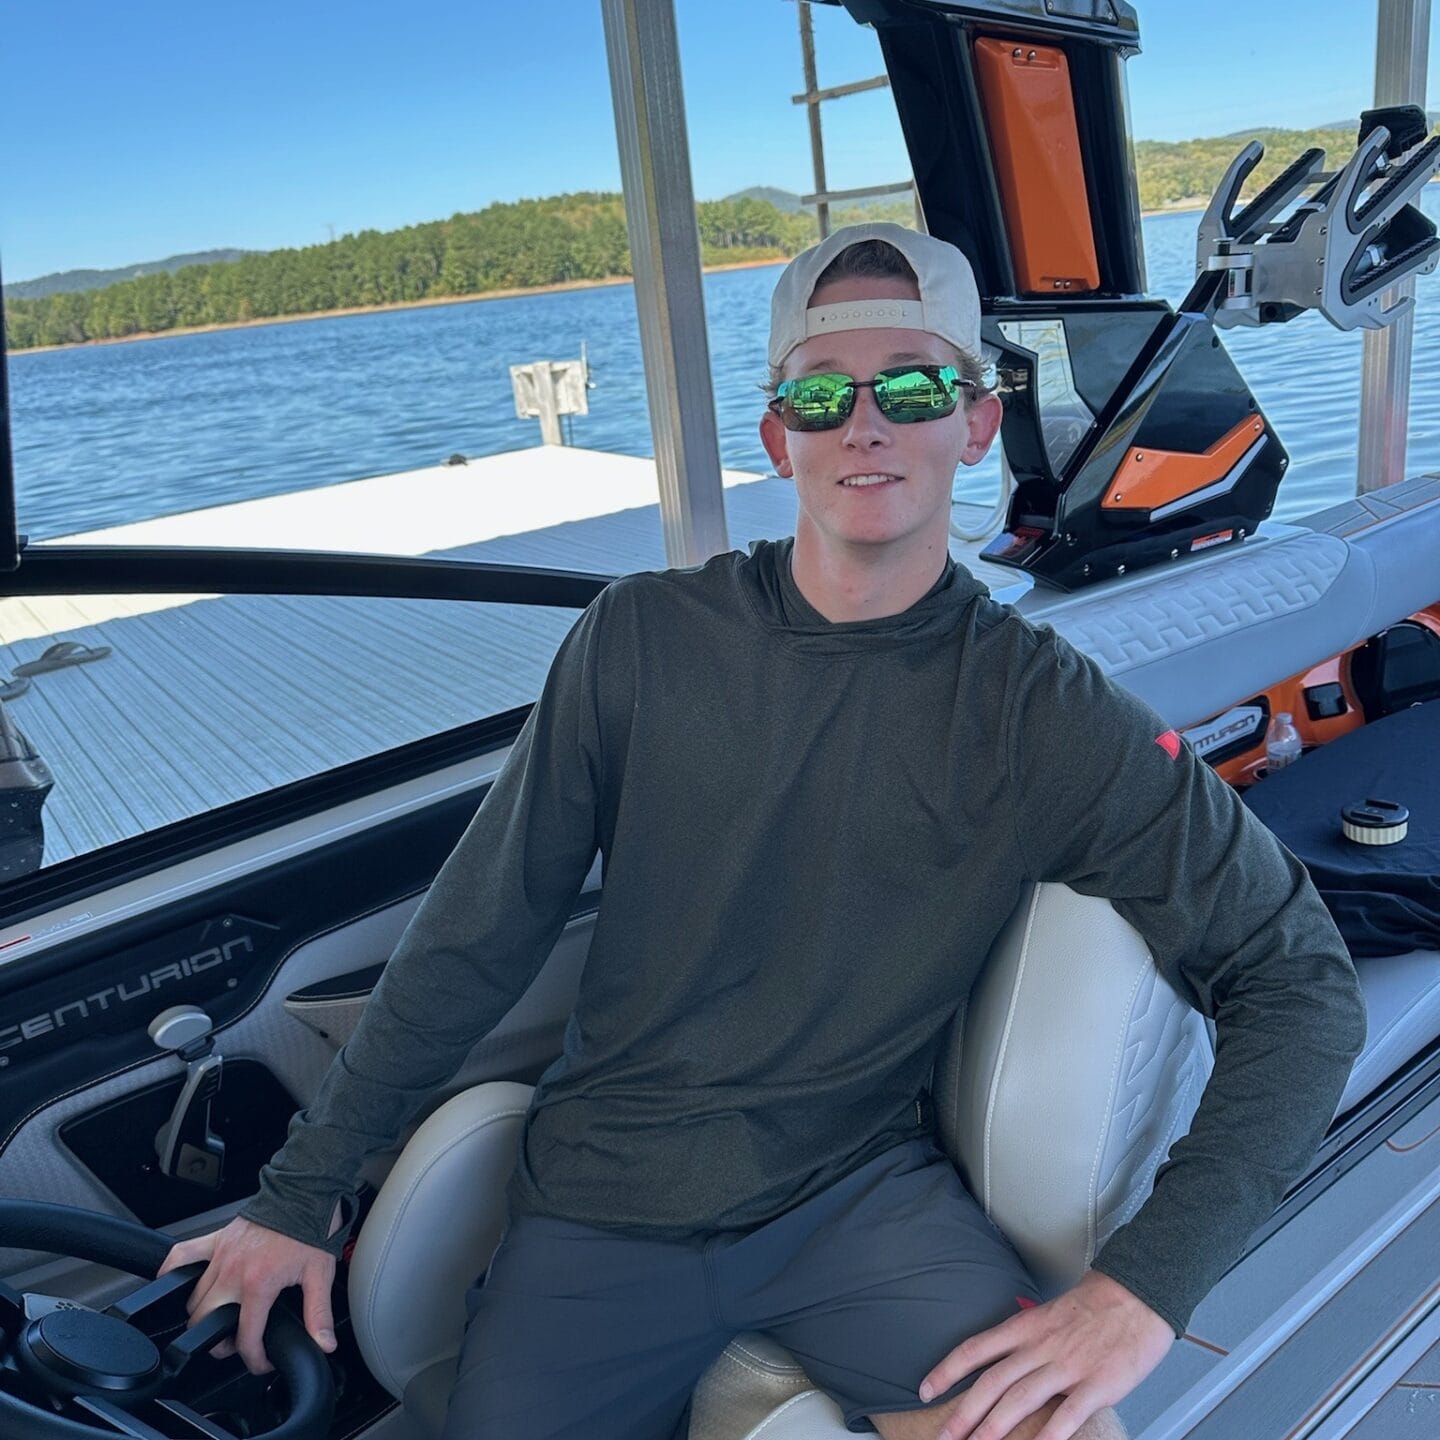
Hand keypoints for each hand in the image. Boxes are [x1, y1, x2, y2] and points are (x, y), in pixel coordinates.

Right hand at [159, 1215, 337, 1374]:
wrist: (303, 1193)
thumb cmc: (311, 1230)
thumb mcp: (321, 1274)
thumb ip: (319, 1313)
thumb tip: (324, 1343)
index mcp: (258, 1283)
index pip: (245, 1337)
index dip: (254, 1358)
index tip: (261, 1361)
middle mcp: (233, 1271)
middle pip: (205, 1324)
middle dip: (219, 1342)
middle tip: (237, 1342)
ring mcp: (220, 1255)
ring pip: (193, 1300)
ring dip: (202, 1316)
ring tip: (220, 1320)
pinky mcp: (215, 1239)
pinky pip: (180, 1257)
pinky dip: (171, 1273)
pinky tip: (177, 1286)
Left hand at [918, 1270, 1173, 1439]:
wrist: (1137, 1295)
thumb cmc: (1095, 1305)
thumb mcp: (1049, 1314)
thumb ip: (1025, 1337)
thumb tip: (1002, 1355)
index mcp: (1025, 1326)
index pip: (976, 1348)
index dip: (947, 1370)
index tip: (925, 1389)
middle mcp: (1039, 1346)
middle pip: (992, 1382)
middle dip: (964, 1412)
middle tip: (943, 1436)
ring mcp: (1067, 1366)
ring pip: (1020, 1400)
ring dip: (994, 1427)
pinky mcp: (1097, 1385)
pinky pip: (1068, 1416)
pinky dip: (1049, 1437)